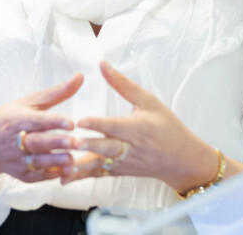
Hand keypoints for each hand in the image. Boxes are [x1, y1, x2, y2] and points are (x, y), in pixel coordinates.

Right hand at [0, 73, 83, 186]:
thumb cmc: (9, 119)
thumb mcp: (29, 102)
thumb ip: (57, 92)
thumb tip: (81, 76)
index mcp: (17, 119)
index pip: (36, 121)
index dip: (53, 122)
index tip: (71, 123)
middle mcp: (14, 140)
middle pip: (37, 142)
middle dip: (56, 143)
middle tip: (76, 142)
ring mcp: (16, 159)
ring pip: (37, 162)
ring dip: (56, 161)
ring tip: (73, 159)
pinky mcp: (20, 174)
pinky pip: (36, 177)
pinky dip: (51, 175)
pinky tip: (66, 170)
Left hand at [62, 61, 219, 194]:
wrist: (181, 159)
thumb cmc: (166, 126)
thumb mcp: (148, 101)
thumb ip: (123, 84)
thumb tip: (102, 64)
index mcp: (138, 128)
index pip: (115, 126)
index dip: (98, 124)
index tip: (81, 120)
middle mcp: (130, 148)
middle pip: (106, 147)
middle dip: (87, 146)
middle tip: (69, 143)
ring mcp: (124, 163)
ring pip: (99, 164)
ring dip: (80, 165)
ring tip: (61, 165)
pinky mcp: (119, 172)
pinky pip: (98, 174)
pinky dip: (81, 177)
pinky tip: (64, 178)